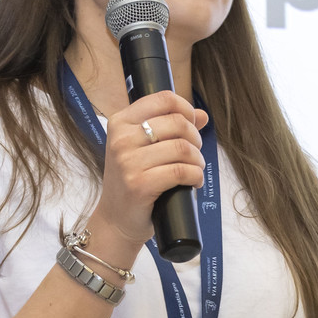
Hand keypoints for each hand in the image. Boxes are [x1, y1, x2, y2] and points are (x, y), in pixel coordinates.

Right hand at [89, 91, 210, 252]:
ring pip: (182, 148)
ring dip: (198, 160)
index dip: (186, 109)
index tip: (192, 125)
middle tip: (194, 153)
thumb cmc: (133, 179)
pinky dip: (195, 176)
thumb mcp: (144, 148)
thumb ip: (170, 128)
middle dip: (195, 138)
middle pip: (178, 123)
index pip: (163, 98)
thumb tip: (202, 115)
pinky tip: (193, 182)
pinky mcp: (139, 185)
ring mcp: (128, 162)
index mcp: (121, 122)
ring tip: (195, 168)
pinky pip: (181, 172)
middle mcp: (121, 139)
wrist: (116, 218)